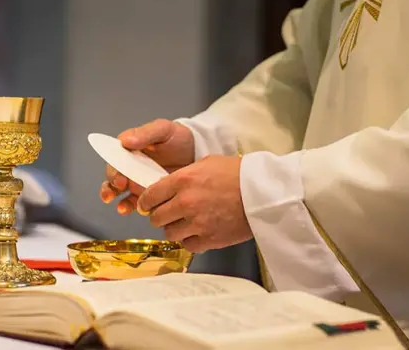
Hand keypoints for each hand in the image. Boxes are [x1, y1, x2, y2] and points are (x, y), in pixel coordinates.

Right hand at [99, 119, 194, 214]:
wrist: (197, 152)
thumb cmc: (178, 137)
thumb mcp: (163, 129)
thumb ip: (145, 133)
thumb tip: (124, 140)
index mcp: (129, 150)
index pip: (114, 160)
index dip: (113, 170)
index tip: (119, 178)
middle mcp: (130, 166)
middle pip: (114, 178)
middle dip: (112, 187)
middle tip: (120, 189)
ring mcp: (138, 181)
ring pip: (121, 193)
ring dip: (118, 201)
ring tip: (122, 208)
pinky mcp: (148, 194)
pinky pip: (136, 203)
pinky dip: (131, 208)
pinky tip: (133, 210)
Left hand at [137, 155, 251, 252]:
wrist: (263, 192)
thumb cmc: (238, 174)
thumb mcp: (207, 163)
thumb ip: (184, 175)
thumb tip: (167, 186)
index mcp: (183, 180)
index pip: (149, 196)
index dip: (146, 201)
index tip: (148, 204)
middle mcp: (186, 203)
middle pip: (156, 217)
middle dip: (159, 215)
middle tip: (167, 213)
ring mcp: (197, 223)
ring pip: (169, 233)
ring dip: (174, 228)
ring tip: (184, 223)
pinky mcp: (209, 239)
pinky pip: (187, 245)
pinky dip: (189, 240)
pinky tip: (197, 232)